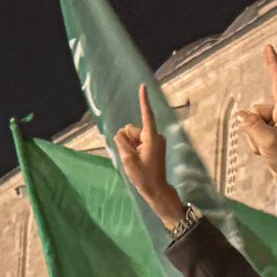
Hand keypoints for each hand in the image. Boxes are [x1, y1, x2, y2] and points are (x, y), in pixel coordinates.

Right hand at [113, 85, 185, 226]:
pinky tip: (136, 160)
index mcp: (152, 137)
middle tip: (132, 158)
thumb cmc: (144, 176)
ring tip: (135, 160)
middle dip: (127, 139)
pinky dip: (132, 149)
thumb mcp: (128, 159)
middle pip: (131, 128)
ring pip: (132, 136)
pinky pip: (135, 142)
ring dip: (129, 146)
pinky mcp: (151, 146)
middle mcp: (155, 136)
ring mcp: (153, 141)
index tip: (143, 86)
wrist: (156, 190)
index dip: (143, 100)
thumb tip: (120, 133)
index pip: (147, 115)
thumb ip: (122, 142)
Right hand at [237, 46, 276, 187]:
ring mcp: (276, 123)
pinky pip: (253, 132)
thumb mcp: (269, 143)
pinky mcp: (270, 133)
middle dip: (254, 127)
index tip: (268, 47)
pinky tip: (265, 152)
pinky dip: (255, 142)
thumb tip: (240, 115)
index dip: (273, 64)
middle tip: (267, 143)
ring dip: (254, 137)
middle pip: (255, 109)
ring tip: (268, 149)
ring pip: (251, 122)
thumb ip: (252, 127)